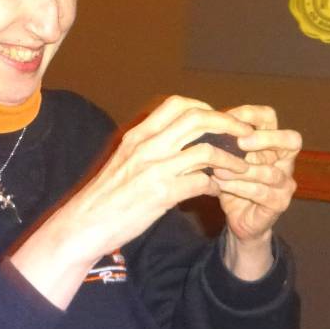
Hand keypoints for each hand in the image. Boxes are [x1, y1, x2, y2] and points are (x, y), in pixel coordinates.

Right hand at [11, 96, 254, 306]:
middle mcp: (147, 146)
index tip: (219, 120)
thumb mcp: (124, 161)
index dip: (205, 108)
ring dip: (230, 158)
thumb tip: (175, 141)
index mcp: (138, 135)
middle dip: (228, 125)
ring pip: (206, 150)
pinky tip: (219, 191)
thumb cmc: (105, 196)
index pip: (178, 105)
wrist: (84, 224)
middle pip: (198, 119)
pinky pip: (201, 182)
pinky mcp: (161, 194)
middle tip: (245, 137)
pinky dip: (217, 185)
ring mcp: (155, 169)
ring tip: (242, 167)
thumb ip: (148, 147)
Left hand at [210, 105, 300, 278]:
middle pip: (291, 141)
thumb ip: (221, 142)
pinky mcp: (279, 203)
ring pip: (270, 172)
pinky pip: (261, 192)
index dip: (250, 114)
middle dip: (266, 139)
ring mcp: (286, 183)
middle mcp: (285, 160)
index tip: (225, 118)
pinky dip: (239, 187)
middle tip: (240, 142)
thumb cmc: (231, 181)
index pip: (270, 117)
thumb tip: (201, 122)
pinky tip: (220, 184)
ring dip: (242, 170)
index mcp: (271, 142)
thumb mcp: (225, 158)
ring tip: (217, 169)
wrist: (237, 218)